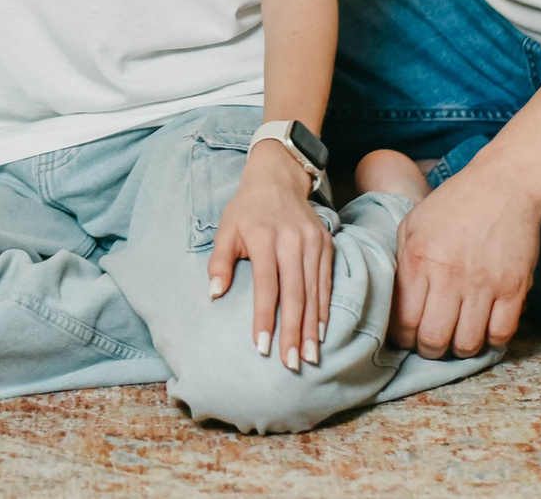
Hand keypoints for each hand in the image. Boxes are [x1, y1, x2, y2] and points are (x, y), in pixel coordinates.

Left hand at [209, 144, 332, 368]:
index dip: (265, 317)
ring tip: (310, 357)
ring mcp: (313, 242)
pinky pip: (326, 282)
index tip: (262, 347)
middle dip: (294, 331)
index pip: (266, 285)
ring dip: (313, 327)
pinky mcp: (326, 244)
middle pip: (294, 293)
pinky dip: (324, 308)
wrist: (277, 178)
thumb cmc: (246, 209)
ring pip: (313, 291)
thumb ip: (219, 261)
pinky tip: (323, 331)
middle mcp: (292, 240)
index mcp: (264, 237)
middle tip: (292, 363)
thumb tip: (214, 294)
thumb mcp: (225, 229)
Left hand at [391, 162, 540, 357]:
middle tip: (430, 344)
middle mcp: (449, 275)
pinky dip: (490, 340)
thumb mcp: (412, 225)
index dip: (402, 338)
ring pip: (468, 344)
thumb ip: (401, 264)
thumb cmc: (453, 205)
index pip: (404, 320)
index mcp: (419, 259)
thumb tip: (394, 305)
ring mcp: (485, 283)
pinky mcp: (515, 287)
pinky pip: (501, 333)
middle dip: (429, 350)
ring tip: (456, 338)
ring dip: (459, 349)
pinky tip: (483, 328)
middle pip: (434, 340)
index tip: (406, 337)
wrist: (504, 185)